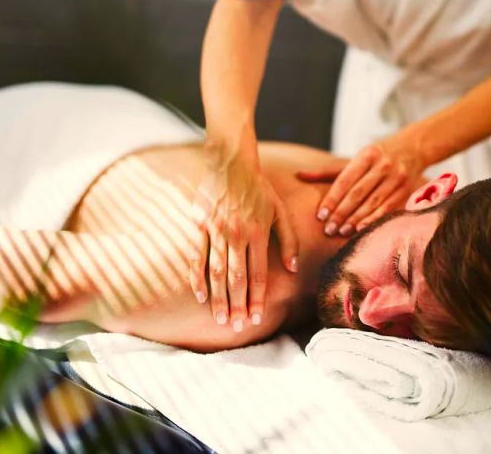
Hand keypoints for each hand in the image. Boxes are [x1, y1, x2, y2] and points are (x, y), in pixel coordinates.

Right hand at [189, 153, 297, 331]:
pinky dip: (198, 278)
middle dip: (237, 305)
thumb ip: (289, 241)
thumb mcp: (280, 211)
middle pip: (237, 278)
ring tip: (221, 319)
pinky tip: (201, 296)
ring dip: (219, 298)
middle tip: (236, 328)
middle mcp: (237, 235)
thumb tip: (293, 269)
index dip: (256, 298)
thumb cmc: (259, 189)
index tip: (255, 318)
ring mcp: (216, 231)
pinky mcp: (199, 226)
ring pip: (217, 272)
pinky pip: (197, 257)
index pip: (257, 274)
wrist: (231, 163)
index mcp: (258, 233)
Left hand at [300, 136, 423, 235]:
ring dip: (356, 219)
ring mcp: (396, 178)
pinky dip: (373, 220)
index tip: (320, 215)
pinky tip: (361, 230)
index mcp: (367, 154)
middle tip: (328, 229)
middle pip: (358, 193)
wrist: (414, 148)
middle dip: (342, 213)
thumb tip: (299, 175)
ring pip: (373, 202)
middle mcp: (383, 165)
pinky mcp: (405, 190)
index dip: (332, 199)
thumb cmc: (376, 157)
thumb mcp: (355, 158)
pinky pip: (387, 209)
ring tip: (341, 232)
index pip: (345, 180)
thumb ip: (328, 171)